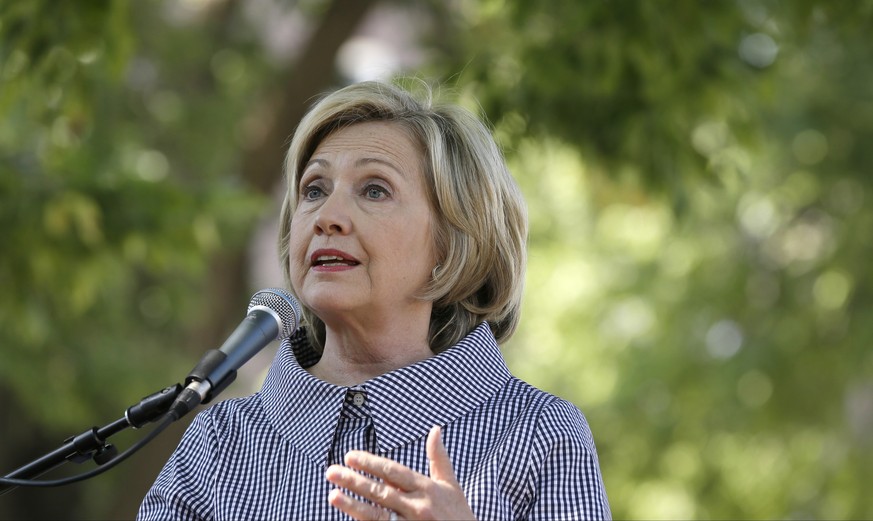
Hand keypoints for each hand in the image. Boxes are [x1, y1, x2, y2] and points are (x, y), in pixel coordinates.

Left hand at [325, 426, 476, 519]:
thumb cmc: (459, 515)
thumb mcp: (451, 486)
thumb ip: (439, 458)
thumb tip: (435, 429)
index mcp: (427, 488)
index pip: (394, 472)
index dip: (371, 463)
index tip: (350, 456)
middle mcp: (419, 506)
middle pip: (381, 491)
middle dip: (354, 481)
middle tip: (331, 471)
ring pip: (377, 514)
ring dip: (353, 505)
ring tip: (332, 496)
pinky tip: (351, 516)